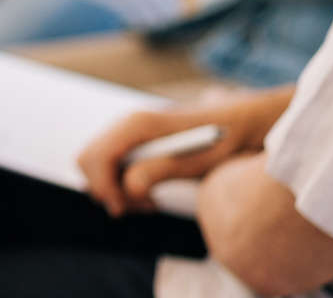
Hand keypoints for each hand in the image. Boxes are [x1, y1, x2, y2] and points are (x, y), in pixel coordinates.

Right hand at [75, 86, 292, 217]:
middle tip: (141, 207)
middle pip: (87, 160)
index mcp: (139, 125)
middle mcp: (128, 123)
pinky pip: (111, 164)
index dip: (103, 188)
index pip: (94, 157)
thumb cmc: (225, 140)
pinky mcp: (137, 140)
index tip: (126, 209)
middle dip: (106, 190)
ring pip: (97, 164)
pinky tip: (150, 193)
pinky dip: (121, 184)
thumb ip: (160, 170)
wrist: (244, 122)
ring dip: (114, 189)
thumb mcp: (198, 161)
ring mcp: (130, 131)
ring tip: (149, 202)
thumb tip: (127, 186)